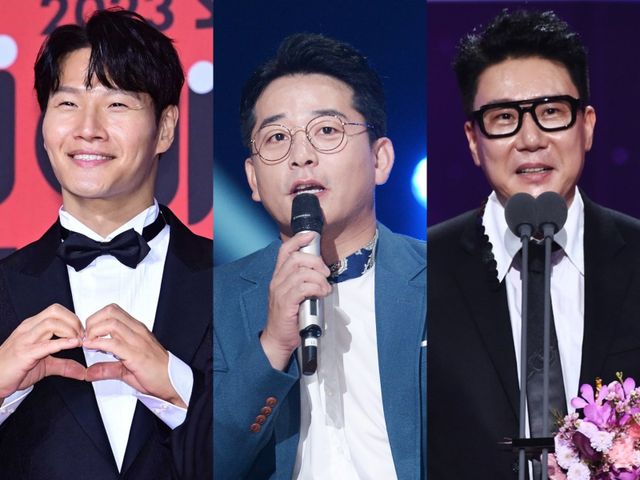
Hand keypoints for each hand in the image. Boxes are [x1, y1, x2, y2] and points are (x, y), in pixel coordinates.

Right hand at [0, 304, 84, 400]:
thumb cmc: (15, 369)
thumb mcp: (45, 365)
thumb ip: (64, 365)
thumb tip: (82, 371)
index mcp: (32, 326)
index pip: (56, 310)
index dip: (72, 318)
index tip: (82, 331)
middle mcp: (28, 329)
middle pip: (55, 311)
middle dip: (73, 321)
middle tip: (82, 334)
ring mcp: (25, 340)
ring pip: (51, 323)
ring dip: (70, 331)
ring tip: (77, 341)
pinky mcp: (24, 353)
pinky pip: (46, 344)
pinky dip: (62, 343)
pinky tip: (73, 344)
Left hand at [83, 304, 184, 406]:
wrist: (172, 382)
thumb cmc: (155, 373)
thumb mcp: (126, 369)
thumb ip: (107, 368)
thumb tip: (89, 372)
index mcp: (137, 330)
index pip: (113, 311)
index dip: (96, 318)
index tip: (89, 333)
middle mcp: (138, 331)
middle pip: (110, 311)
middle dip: (92, 321)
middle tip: (86, 336)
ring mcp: (138, 341)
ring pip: (111, 323)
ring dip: (94, 331)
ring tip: (89, 343)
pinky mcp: (136, 355)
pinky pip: (114, 343)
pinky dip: (98, 343)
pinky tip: (92, 348)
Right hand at [260, 232, 330, 369]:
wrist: (278, 340)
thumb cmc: (289, 318)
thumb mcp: (294, 295)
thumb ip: (303, 281)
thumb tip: (322, 272)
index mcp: (279, 277)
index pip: (285, 250)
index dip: (298, 240)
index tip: (311, 236)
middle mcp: (277, 281)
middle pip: (296, 259)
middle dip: (316, 262)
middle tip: (326, 273)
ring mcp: (280, 292)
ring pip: (301, 272)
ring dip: (319, 278)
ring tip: (325, 288)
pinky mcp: (285, 303)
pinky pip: (303, 288)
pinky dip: (316, 288)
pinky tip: (322, 294)